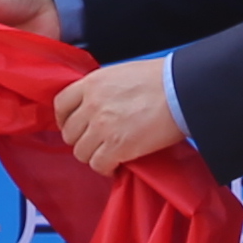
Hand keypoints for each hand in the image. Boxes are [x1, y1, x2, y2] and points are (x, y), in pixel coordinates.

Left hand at [48, 57, 186, 174]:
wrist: (181, 90)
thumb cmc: (161, 80)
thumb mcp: (122, 74)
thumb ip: (103, 89)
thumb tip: (99, 106)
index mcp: (92, 83)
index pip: (61, 104)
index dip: (65, 120)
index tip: (73, 127)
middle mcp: (91, 104)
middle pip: (69, 133)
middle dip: (81, 140)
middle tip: (96, 143)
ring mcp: (102, 126)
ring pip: (81, 152)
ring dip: (93, 156)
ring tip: (109, 155)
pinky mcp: (117, 146)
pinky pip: (98, 165)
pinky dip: (106, 168)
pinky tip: (117, 165)